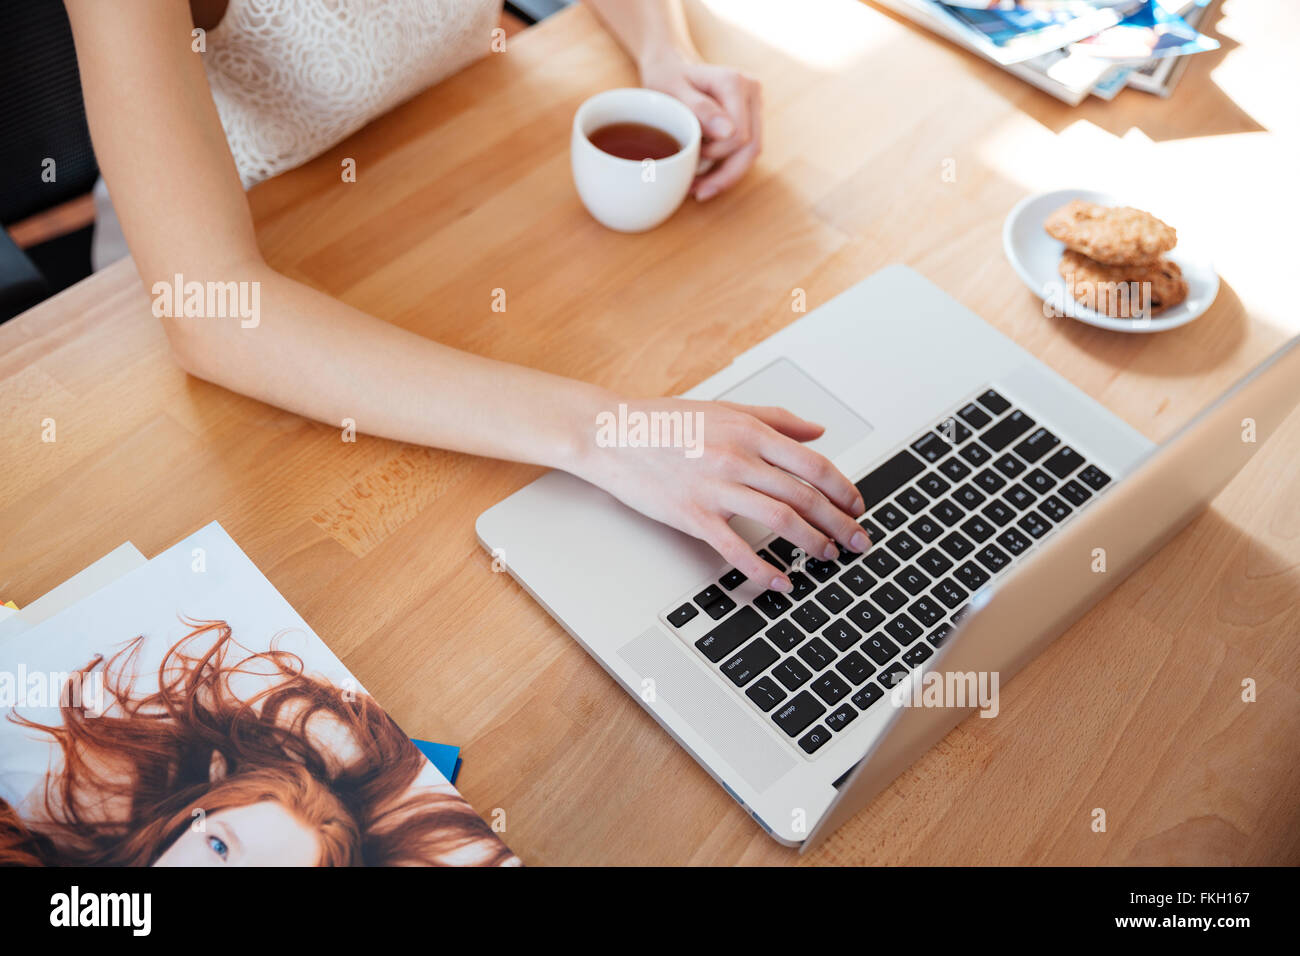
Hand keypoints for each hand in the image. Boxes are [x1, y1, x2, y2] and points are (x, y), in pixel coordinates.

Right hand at [573, 397, 868, 591]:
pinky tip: (780, 581)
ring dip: (812, 543)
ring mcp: (715, 488)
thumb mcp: (726, 409)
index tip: (857, 506)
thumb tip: (818, 432)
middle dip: (839, 523)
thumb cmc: (665, 422)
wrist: (612, 434)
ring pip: (780, 519)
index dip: (842, 489)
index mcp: (750, 431)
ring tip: (827, 557)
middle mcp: (738, 458)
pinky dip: (763, 568)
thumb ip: (777, 419)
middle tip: (857, 541)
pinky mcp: (692, 515)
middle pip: (805, 495)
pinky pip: (735, 548)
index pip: (813, 464)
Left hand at [639, 54, 761, 201]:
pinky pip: (746, 150)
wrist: (671, 65)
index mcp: (734, 82)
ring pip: (752, 152)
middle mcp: (751, 91)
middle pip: (751, 146)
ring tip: (699, 188)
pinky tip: (707, 178)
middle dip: (724, 174)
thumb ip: (699, 108)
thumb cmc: (667, 78)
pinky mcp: (751, 117)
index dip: (715, 155)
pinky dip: (728, 167)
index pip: (738, 134)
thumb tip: (729, 132)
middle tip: (696, 191)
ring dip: (727, 175)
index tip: (688, 157)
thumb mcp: (672, 90)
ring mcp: (754, 104)